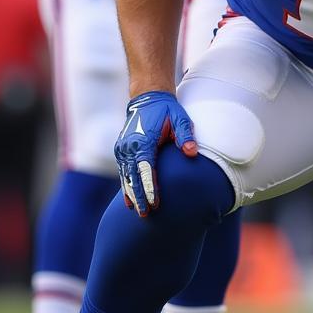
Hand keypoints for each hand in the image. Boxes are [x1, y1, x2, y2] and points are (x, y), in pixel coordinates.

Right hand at [114, 90, 197, 216]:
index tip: (154, 203)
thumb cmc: (167, 110)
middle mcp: (129, 146)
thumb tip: (191, 152)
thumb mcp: (180, 118)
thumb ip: (185, 135)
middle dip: (139, 197)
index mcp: (144, 140)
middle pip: (134, 177)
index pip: (146, 168)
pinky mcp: (121, 150)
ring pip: (126, 176)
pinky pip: (123, 172)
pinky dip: (126, 186)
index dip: (149, 187)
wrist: (147, 97)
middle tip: (146, 215)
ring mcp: (123, 148)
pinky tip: (129, 201)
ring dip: (131, 195)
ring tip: (138, 212)